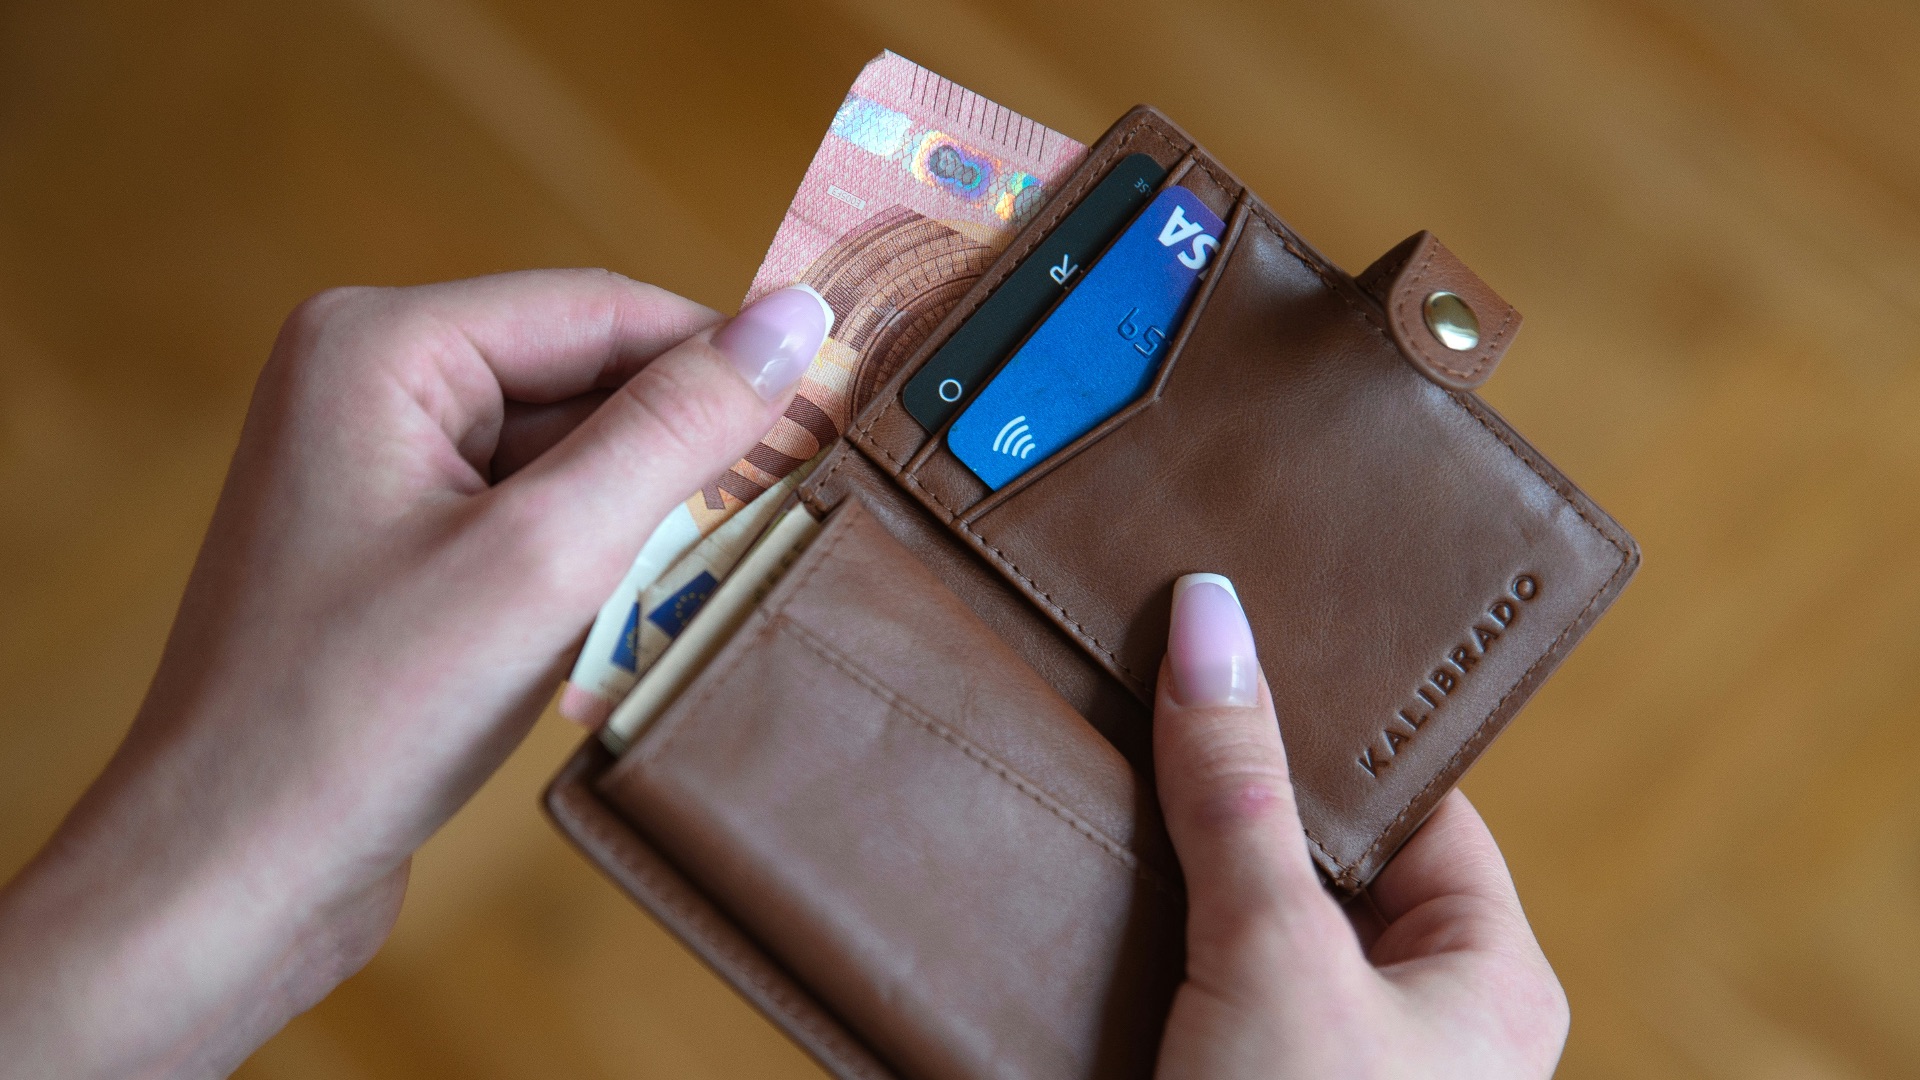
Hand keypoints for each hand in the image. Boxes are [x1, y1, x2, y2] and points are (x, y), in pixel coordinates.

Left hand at [0, 270, 831, 1077]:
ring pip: (566, 454)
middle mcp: (369, 381)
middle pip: (584, 377)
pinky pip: (529, 515)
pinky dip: (592, 562)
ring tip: (696, 585)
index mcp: (381, 343)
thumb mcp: (546, 558)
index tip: (831, 417)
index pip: (603, 309)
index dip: (723, 359)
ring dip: (640, 517)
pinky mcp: (393, 546)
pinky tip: (622, 624)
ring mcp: (375, 467)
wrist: (226, 874)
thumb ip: (675, 430)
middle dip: (678, 451)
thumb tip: (797, 322)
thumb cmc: (359, 714)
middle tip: (777, 517)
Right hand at [1151, 575, 1569, 1078]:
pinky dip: (1137, 938)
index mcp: (1488, 979)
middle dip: (1232, 793)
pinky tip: (1084, 880)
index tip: (1245, 641)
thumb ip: (1241, 793)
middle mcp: (1419, 1021)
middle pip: (1319, 861)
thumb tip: (1209, 616)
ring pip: (1245, 924)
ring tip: (1106, 765)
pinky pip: (1188, 983)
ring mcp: (1322, 1058)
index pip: (1415, 806)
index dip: (1327, 729)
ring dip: (1175, 869)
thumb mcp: (1278, 953)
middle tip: (1155, 688)